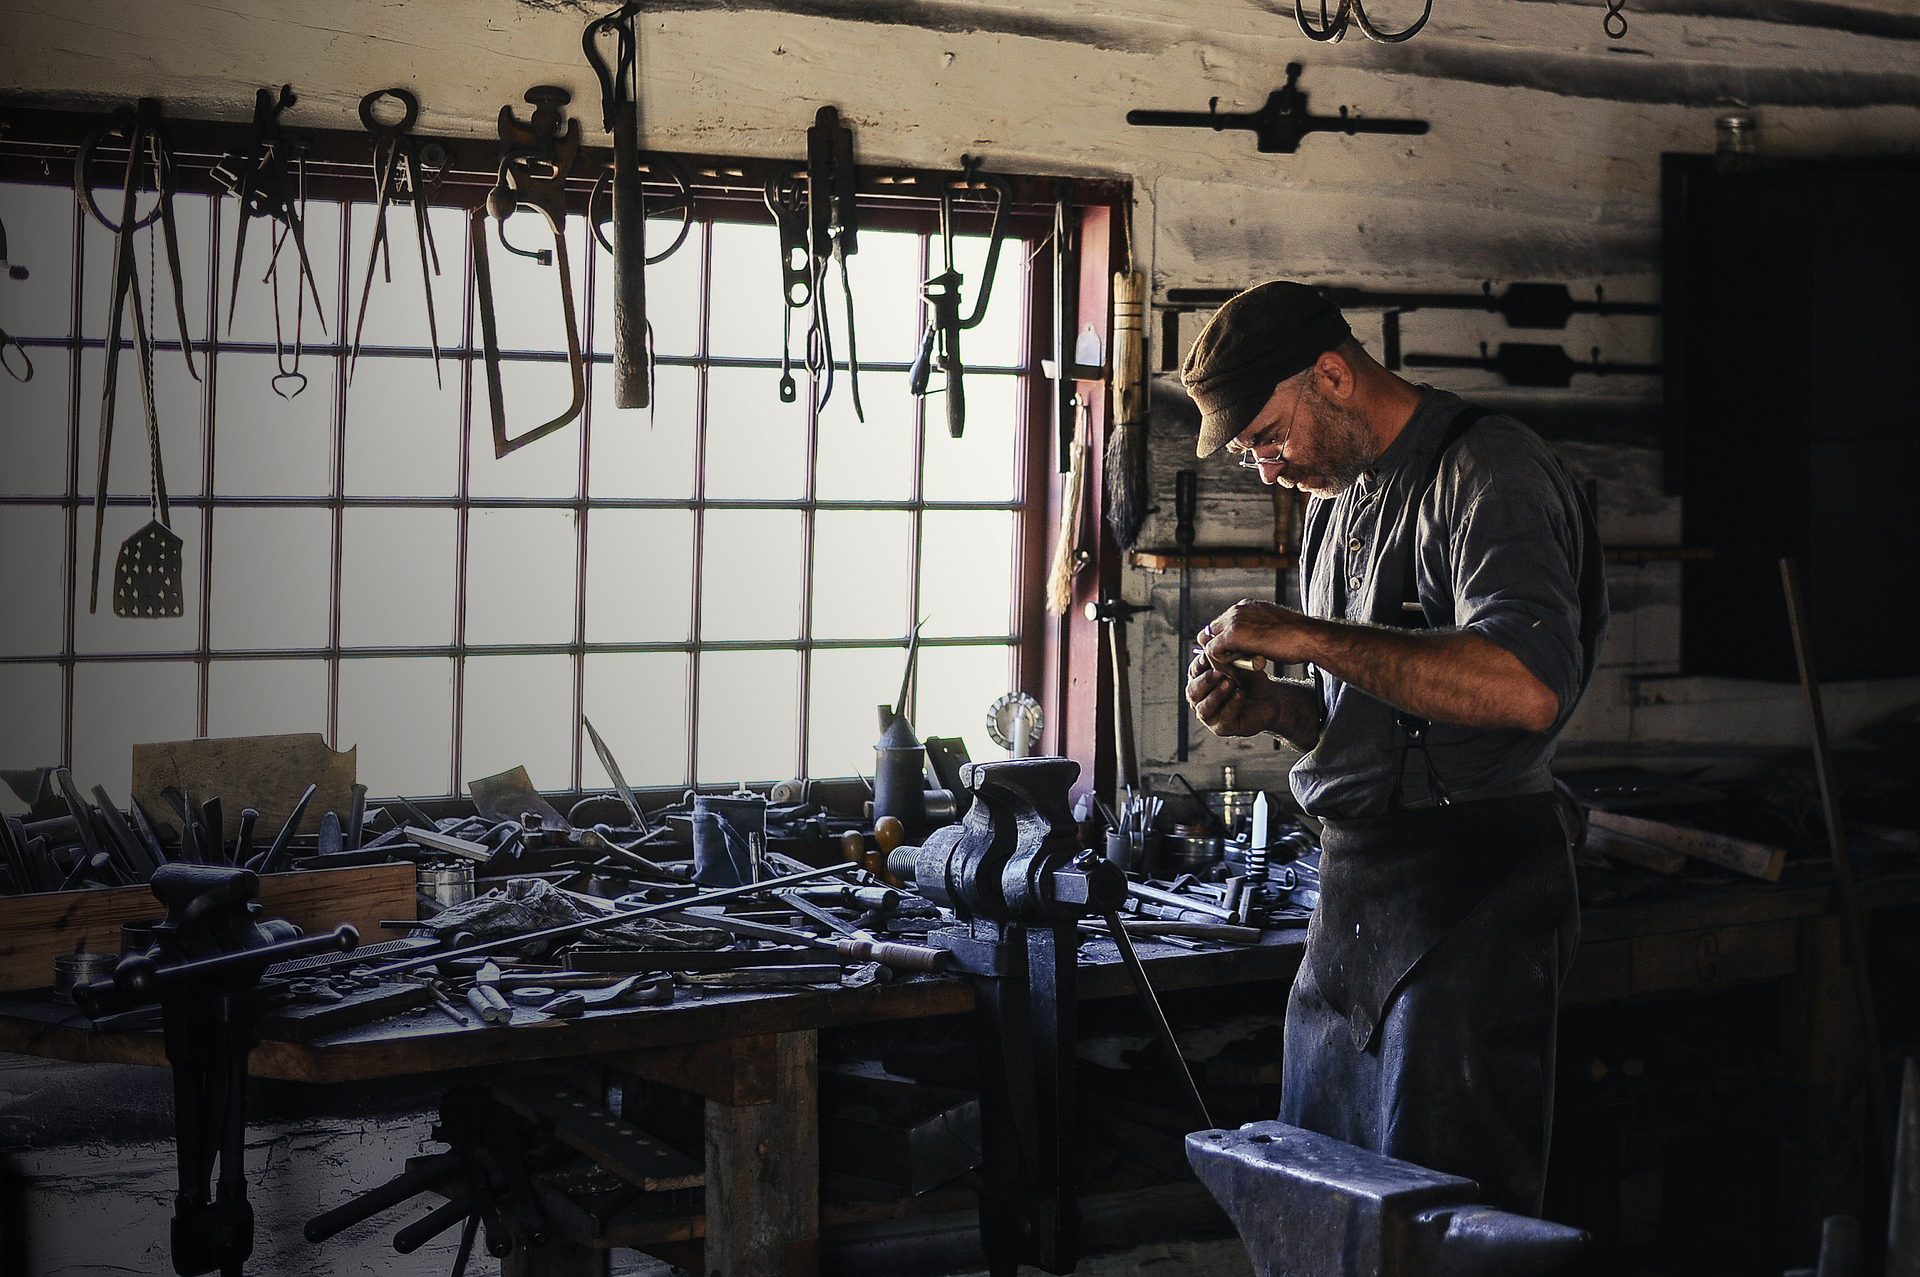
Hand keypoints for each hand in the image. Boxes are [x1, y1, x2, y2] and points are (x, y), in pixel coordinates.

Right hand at [1185, 645, 1277, 738]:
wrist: (1270, 701)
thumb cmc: (1251, 682)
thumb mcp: (1242, 666)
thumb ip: (1230, 659)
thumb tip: (1220, 648)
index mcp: (1200, 681)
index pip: (1193, 672)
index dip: (1200, 664)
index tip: (1209, 656)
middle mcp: (1200, 699)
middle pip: (1193, 691)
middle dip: (1206, 680)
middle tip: (1219, 671)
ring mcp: (1209, 715)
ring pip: (1204, 707)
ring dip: (1217, 694)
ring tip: (1230, 683)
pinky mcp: (1222, 727)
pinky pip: (1223, 717)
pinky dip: (1232, 705)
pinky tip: (1240, 694)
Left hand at [1199, 599, 1317, 669]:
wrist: (1308, 637)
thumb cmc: (1297, 638)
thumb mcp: (1271, 631)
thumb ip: (1255, 635)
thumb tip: (1247, 649)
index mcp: (1246, 607)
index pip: (1221, 624)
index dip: (1224, 644)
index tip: (1234, 660)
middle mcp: (1237, 610)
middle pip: (1209, 631)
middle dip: (1216, 650)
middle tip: (1230, 667)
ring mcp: (1233, 620)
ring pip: (1208, 641)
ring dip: (1217, 659)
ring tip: (1234, 672)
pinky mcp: (1232, 634)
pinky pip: (1212, 651)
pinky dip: (1219, 664)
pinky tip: (1236, 673)